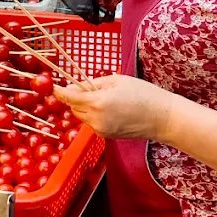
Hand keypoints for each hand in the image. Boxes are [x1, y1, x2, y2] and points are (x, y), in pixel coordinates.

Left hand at [54, 74, 178, 140]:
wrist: (163, 118)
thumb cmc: (144, 94)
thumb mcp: (117, 80)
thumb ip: (93, 83)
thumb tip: (76, 86)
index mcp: (98, 102)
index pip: (69, 97)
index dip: (59, 91)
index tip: (53, 87)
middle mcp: (96, 119)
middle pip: (74, 107)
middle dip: (78, 98)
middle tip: (92, 89)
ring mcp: (101, 130)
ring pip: (82, 116)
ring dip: (86, 107)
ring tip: (107, 100)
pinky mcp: (106, 136)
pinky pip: (92, 123)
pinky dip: (95, 116)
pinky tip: (113, 111)